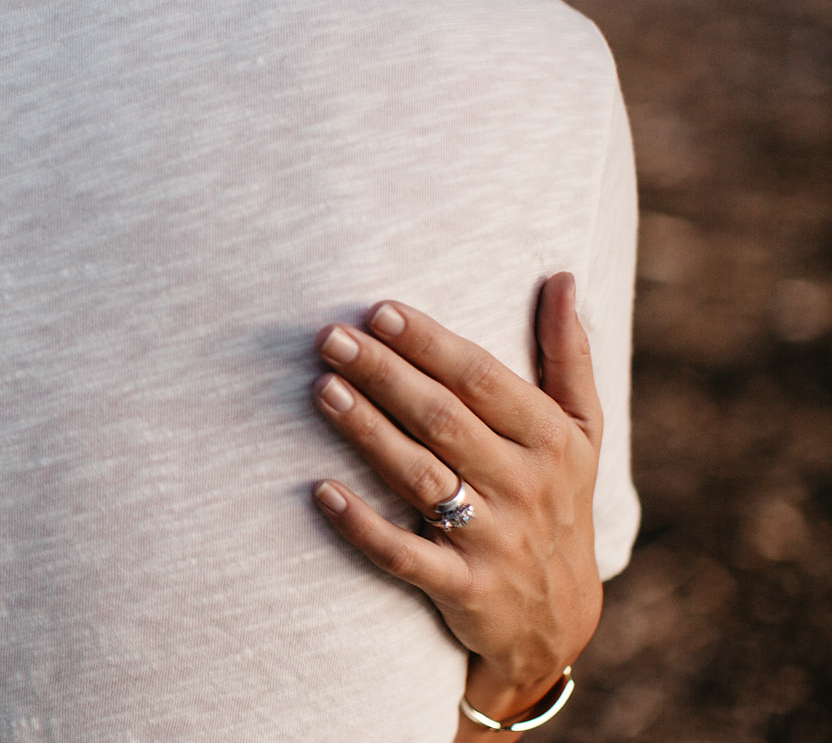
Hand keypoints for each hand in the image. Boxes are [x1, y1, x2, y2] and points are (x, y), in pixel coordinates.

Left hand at [308, 274, 602, 730]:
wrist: (557, 621)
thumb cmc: (555, 500)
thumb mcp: (578, 433)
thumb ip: (567, 355)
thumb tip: (560, 276)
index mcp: (552, 441)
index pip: (484, 381)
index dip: (431, 345)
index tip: (380, 310)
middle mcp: (525, 487)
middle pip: (444, 421)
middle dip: (385, 375)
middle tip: (330, 337)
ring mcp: (494, 541)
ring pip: (421, 478)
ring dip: (368, 432)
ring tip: (321, 389)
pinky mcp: (463, 590)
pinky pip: (404, 556)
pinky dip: (363, 526)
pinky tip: (320, 491)